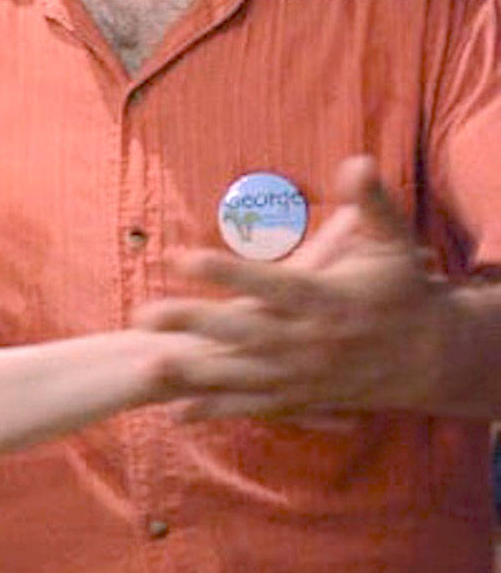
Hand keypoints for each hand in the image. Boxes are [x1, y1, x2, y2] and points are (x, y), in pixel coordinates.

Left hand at [134, 157, 444, 418]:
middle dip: (192, 324)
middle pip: (244, 333)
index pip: (271, 286)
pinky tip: (175, 413)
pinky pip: (253, 407)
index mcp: (328, 302)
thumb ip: (371, 203)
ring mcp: (303, 377)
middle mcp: (311, 344)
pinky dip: (216, 409)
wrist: (429, 358)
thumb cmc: (403, 289)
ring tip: (145, 364)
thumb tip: (357, 159)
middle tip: (143, 314)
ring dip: (193, 373)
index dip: (227, 273)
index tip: (182, 258)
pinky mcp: (300, 399)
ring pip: (241, 376)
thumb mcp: (394, 242)